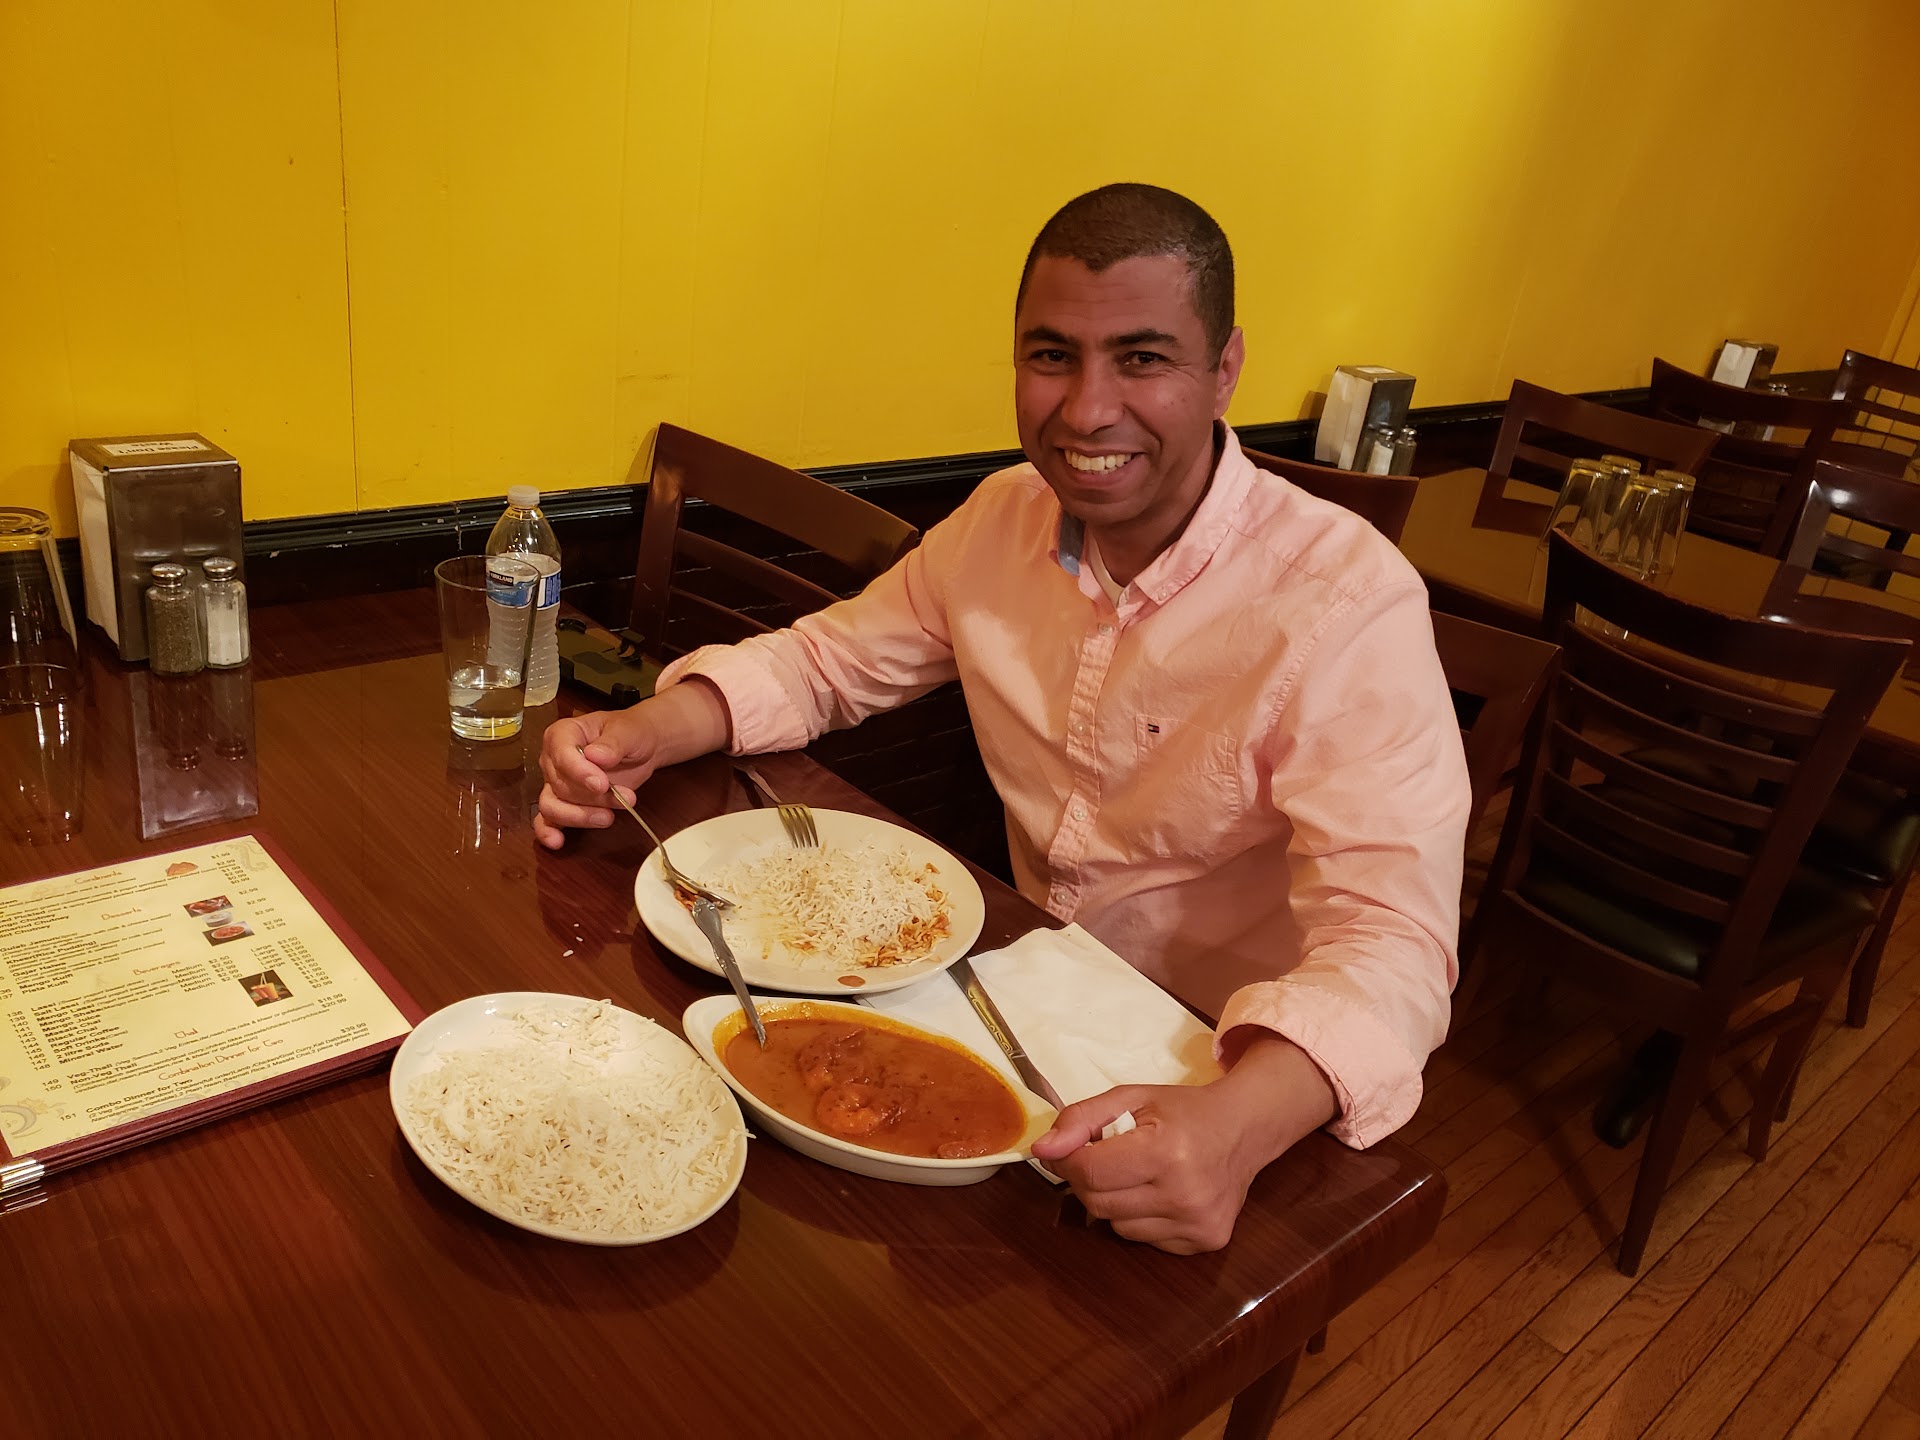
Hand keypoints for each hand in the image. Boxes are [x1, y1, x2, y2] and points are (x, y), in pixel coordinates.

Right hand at [534, 709, 664, 848]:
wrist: (640, 748)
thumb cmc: (630, 734)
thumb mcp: (628, 732)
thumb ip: (612, 743)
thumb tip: (596, 756)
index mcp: (562, 734)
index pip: (561, 755)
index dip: (579, 772)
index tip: (602, 784)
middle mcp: (552, 760)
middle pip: (561, 786)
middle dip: (593, 797)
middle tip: (626, 798)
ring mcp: (554, 784)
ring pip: (553, 806)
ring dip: (581, 816)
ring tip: (609, 818)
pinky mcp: (563, 804)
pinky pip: (546, 821)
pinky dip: (548, 832)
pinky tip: (557, 842)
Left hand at [1029, 1033, 1336, 1253]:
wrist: (1244, 1130)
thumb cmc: (1183, 1111)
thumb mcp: (1131, 1097)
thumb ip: (1082, 1119)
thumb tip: (1042, 1150)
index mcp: (1166, 1151)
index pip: (1090, 1171)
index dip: (1067, 1160)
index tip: (1065, 1148)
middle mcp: (1185, 1194)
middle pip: (1098, 1203)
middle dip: (1087, 1179)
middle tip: (1101, 1157)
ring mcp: (1198, 1224)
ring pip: (1117, 1226)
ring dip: (1113, 1201)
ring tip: (1136, 1173)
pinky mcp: (1206, 1242)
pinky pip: (1144, 1239)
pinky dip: (1139, 1218)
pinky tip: (1159, 1194)